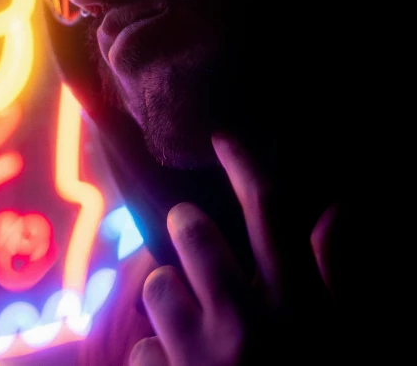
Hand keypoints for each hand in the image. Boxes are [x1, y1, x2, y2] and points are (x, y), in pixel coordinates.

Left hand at [130, 135, 342, 365]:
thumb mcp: (339, 334)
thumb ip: (334, 272)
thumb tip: (337, 209)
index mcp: (296, 307)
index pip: (269, 210)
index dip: (244, 163)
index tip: (222, 138)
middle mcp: (245, 325)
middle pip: (192, 232)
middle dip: (187, 225)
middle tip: (192, 232)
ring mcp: (198, 359)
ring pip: (156, 286)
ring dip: (169, 295)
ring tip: (190, 317)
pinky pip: (142, 350)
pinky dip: (158, 356)